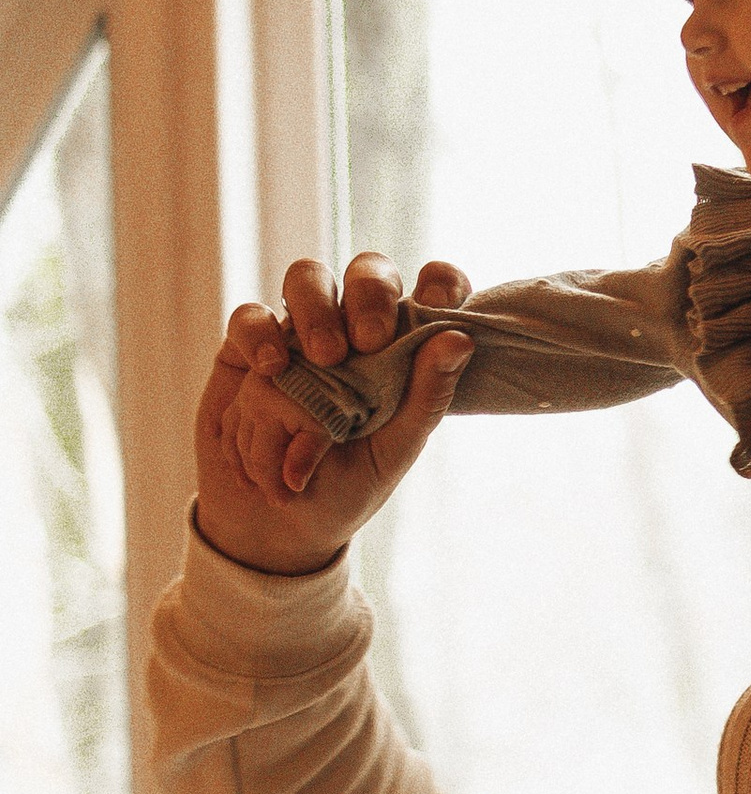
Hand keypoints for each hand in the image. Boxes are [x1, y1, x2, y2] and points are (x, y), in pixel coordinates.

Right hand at [193, 252, 472, 575]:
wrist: (274, 523)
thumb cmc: (346, 485)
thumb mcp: (394, 451)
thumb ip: (426, 396)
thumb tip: (459, 339)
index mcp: (405, 347)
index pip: (432, 289)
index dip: (440, 282)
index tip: (438, 299)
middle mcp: (354, 328)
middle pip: (366, 270)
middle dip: (370, 294)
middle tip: (370, 340)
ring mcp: (300, 331)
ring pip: (307, 279)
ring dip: (316, 309)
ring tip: (323, 357)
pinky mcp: (249, 346)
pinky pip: (250, 318)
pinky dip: (259, 335)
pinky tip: (269, 367)